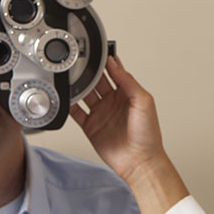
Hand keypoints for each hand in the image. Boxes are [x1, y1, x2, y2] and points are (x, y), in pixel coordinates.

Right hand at [71, 57, 188, 213]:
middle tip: (78, 62)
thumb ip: (128, 82)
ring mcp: (101, 113)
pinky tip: (64, 97)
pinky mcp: (91, 126)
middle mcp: (113, 102)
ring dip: (77, 86)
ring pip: (85, 94)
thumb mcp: (144, 101)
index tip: (95, 51)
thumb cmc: (148, 134)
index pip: (114, 71)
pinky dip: (69, 105)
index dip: (105, 62)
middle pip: (96, 81)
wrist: (140, 161)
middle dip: (87, 71)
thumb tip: (115, 64)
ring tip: (69, 76)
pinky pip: (76, 112)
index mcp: (127, 93)